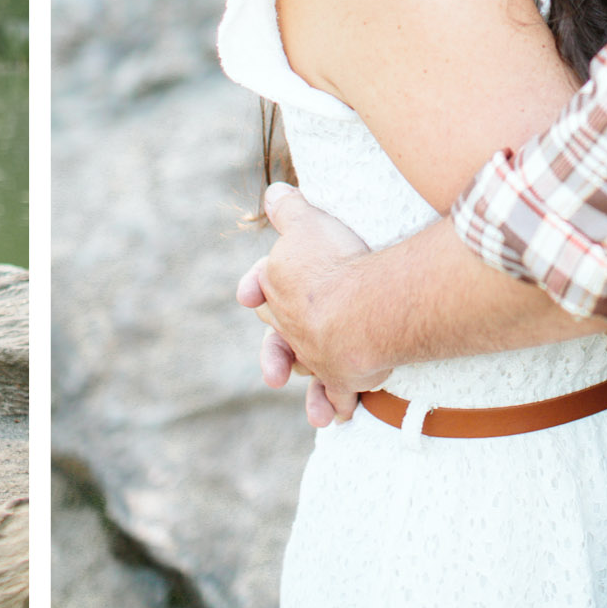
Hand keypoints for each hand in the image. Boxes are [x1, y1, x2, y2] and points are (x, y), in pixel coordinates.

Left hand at [236, 183, 384, 423]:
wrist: (359, 308)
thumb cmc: (331, 260)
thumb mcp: (307, 222)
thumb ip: (288, 209)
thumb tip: (273, 192)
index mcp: (276, 286)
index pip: (259, 286)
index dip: (254, 288)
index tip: (247, 295)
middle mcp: (291, 324)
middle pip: (278, 334)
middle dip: (277, 344)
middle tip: (274, 354)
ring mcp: (315, 354)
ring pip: (306, 370)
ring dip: (307, 385)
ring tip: (309, 404)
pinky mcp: (342, 377)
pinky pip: (338, 395)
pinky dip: (335, 405)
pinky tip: (338, 415)